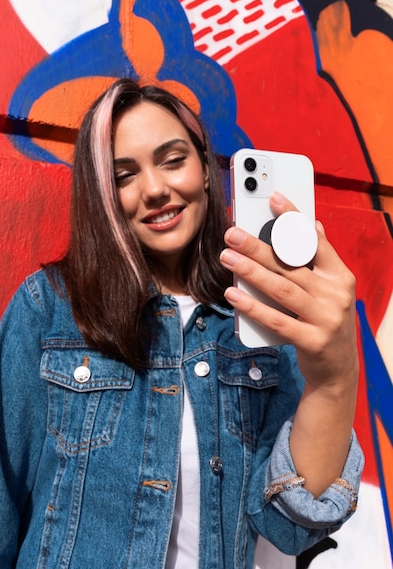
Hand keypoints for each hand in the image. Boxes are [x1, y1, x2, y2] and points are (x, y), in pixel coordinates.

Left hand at [220, 192, 357, 394]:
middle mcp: (336, 295)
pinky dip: (253, 307)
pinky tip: (233, 294)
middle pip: (291, 265)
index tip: (274, 198)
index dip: (294, 219)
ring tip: (227, 257)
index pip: (315, 241)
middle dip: (258, 246)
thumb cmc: (326, 321)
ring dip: (251, 272)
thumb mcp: (332, 289)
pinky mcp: (311, 341)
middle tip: (232, 233)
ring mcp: (325, 319)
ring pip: (282, 289)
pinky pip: (276, 320)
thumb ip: (322, 258)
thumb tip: (313, 224)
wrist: (338, 369)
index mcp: (340, 277)